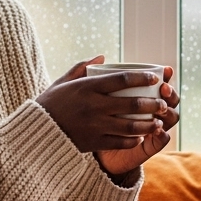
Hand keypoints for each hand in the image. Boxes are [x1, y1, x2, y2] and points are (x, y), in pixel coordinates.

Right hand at [35, 57, 172, 171]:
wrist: (37, 130)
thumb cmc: (51, 103)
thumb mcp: (64, 81)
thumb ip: (83, 67)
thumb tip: (103, 57)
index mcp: (88, 87)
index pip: (122, 79)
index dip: (142, 78)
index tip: (155, 78)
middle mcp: (93, 106)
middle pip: (131, 104)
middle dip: (152, 104)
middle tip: (163, 103)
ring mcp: (94, 125)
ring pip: (130, 126)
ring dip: (148, 124)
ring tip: (158, 123)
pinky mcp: (93, 142)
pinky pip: (119, 142)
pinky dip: (133, 140)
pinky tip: (141, 137)